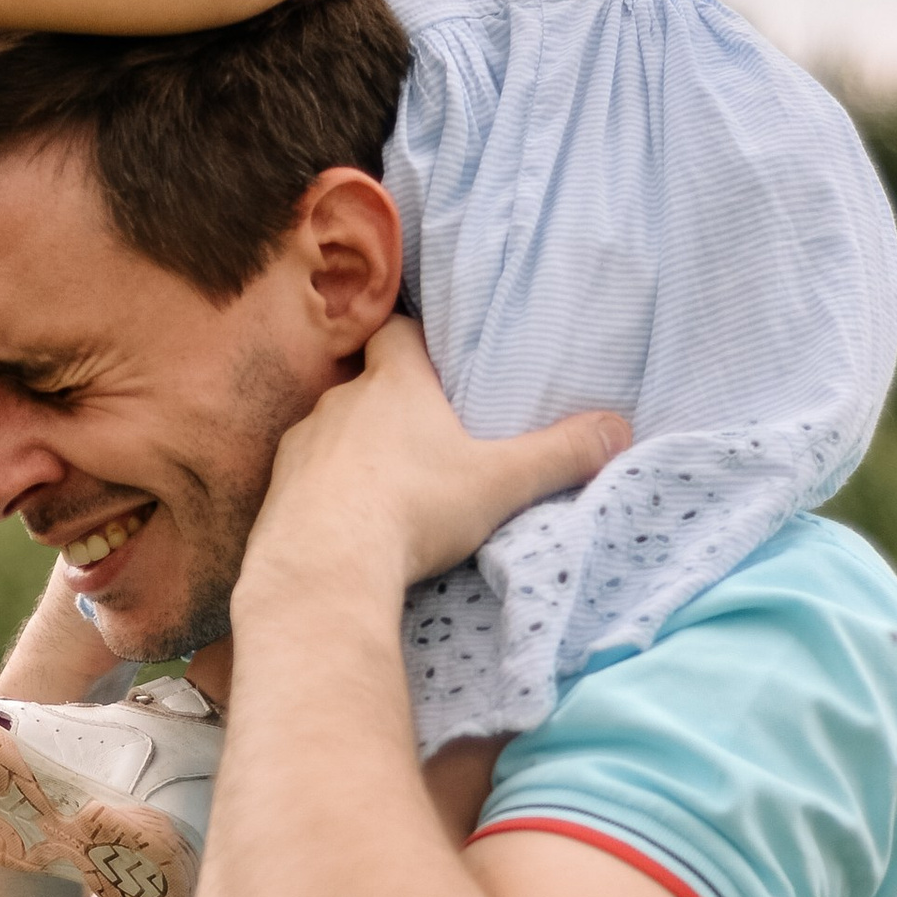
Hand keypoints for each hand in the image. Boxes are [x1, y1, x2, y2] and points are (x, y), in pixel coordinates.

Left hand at [239, 316, 628, 607]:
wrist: (322, 563)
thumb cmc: (414, 507)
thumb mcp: (500, 483)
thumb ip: (559, 455)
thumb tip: (619, 429)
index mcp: (393, 382)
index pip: (397, 333)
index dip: (414, 339)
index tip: (435, 358)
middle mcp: (339, 402)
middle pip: (365, 385)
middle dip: (391, 404)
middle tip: (426, 435)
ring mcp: (301, 445)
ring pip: (332, 434)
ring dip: (356, 452)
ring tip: (388, 486)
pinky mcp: (276, 492)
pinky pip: (306, 481)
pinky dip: (326, 493)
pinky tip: (348, 525)